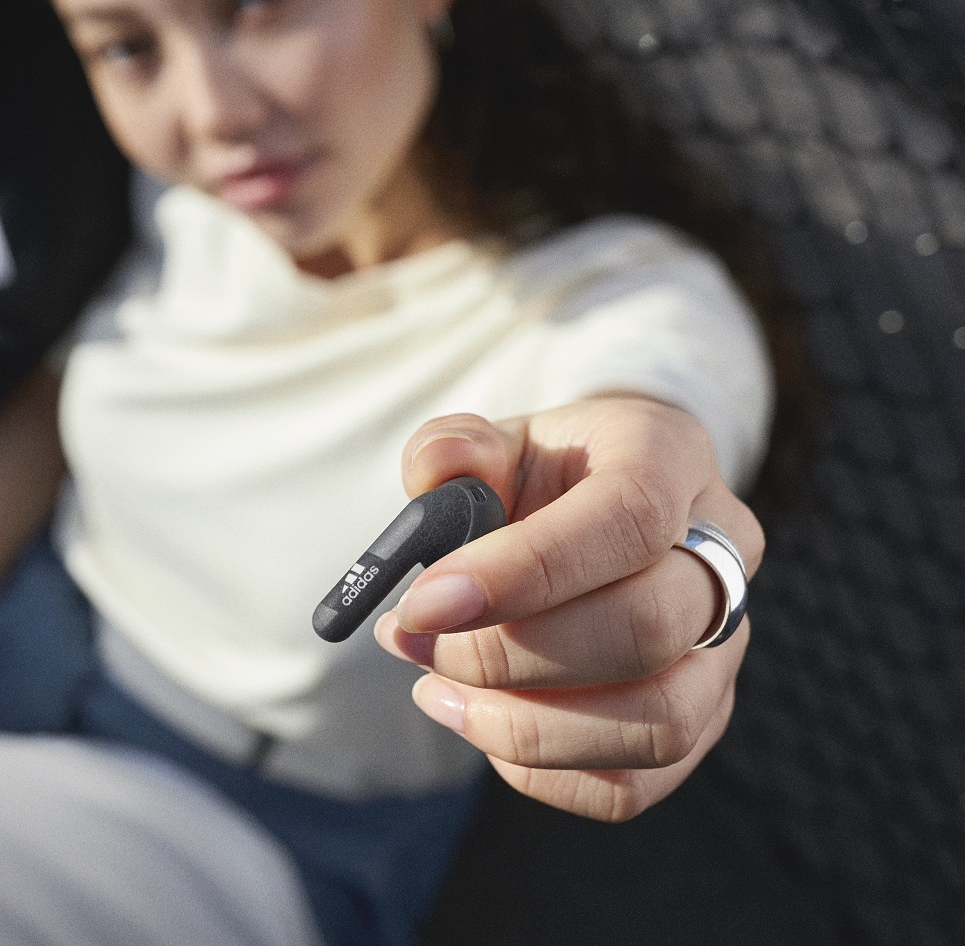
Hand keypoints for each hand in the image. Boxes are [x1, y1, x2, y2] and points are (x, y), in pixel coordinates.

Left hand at [373, 396, 763, 822]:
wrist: (596, 503)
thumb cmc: (544, 473)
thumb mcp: (494, 439)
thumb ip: (452, 447)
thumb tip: (435, 474)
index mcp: (670, 455)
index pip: (630, 519)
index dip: (527, 570)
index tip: (426, 603)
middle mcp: (723, 550)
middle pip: (649, 629)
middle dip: (511, 656)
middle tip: (413, 643)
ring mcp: (724, 642)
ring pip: (657, 722)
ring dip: (525, 728)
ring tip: (436, 689)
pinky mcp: (704, 713)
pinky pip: (637, 781)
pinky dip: (543, 771)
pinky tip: (479, 723)